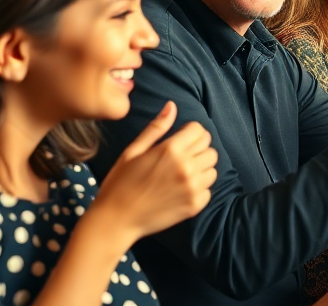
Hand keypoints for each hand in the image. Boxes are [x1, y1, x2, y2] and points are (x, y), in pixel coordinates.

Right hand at [91, 101, 216, 243]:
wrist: (115, 220)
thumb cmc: (120, 183)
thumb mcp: (133, 151)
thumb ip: (156, 128)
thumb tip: (172, 105)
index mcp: (171, 149)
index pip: (200, 130)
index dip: (190, 133)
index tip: (179, 141)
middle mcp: (186, 166)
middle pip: (210, 148)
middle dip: (197, 149)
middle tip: (179, 158)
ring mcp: (193, 187)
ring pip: (212, 168)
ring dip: (200, 169)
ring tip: (180, 175)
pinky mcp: (195, 205)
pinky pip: (209, 189)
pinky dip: (198, 189)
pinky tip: (181, 191)